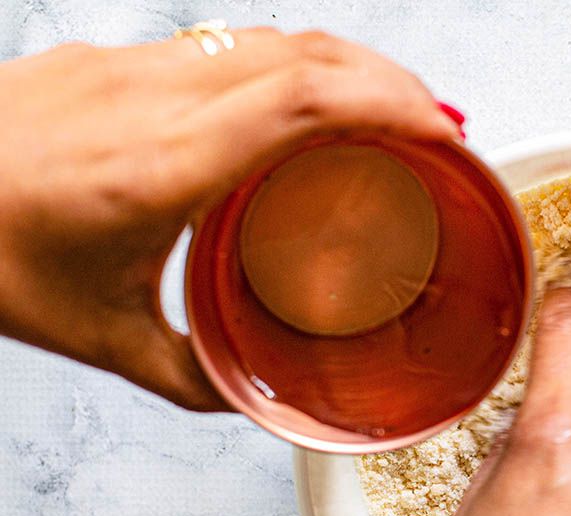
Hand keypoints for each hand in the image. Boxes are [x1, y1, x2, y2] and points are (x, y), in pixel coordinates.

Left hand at [0, 32, 458, 408]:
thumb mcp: (100, 338)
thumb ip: (194, 376)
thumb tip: (259, 399)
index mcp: (160, 167)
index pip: (303, 100)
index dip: (391, 104)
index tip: (445, 133)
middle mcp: (150, 98)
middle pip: (305, 53)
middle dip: (392, 81)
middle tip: (441, 127)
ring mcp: (127, 66)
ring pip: (270, 37)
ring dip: (346, 65)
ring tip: (392, 110)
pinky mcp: (109, 59)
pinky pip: (226, 46)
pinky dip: (291, 66)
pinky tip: (305, 106)